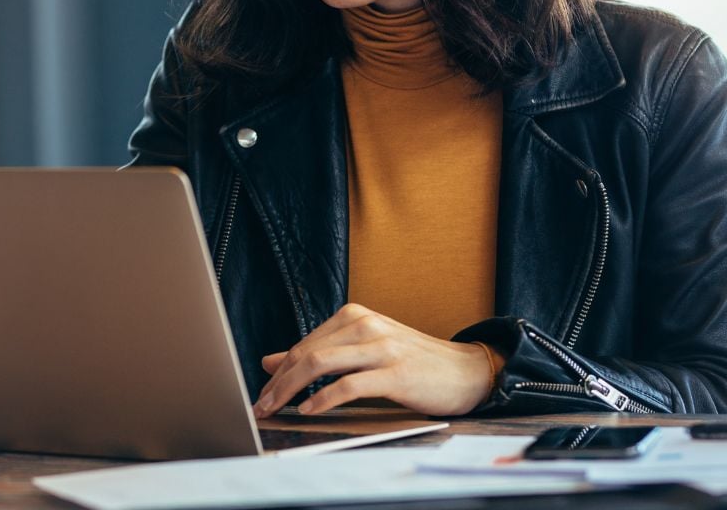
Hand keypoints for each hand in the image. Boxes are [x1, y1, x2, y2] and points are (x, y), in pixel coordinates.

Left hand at [253, 303, 492, 417]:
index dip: (279, 371)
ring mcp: (381, 347)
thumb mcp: (362, 351)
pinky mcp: (396, 372)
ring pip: (321, 364)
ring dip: (292, 390)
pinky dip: (324, 399)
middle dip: (278, 382)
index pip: (304, 344)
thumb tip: (270, 361)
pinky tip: (310, 410)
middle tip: (260, 405)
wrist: (466, 371)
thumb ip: (319, 353)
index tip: (262, 393)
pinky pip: (349, 385)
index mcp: (354, 316)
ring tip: (277, 409)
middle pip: (307, 353)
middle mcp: (364, 325)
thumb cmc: (412, 362)